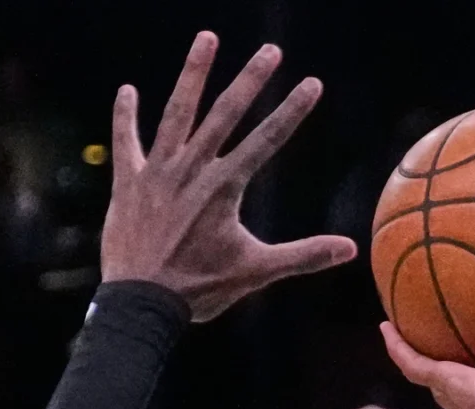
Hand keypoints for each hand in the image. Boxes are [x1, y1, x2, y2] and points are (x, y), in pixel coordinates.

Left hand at [101, 33, 353, 320]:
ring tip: (208, 38)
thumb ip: (303, 256)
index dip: (292, 110)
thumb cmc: (199, 290)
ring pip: (178, 112)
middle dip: (251, 80)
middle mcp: (191, 170)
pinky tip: (126, 90)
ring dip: (193, 74)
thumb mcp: (256, 272)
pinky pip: (125, 141)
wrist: (141, 304)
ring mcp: (157, 172)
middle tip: (271, 50)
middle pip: (225, 114)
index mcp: (224, 188)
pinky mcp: (128, 182)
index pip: (266, 140)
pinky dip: (125, 116)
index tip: (311, 82)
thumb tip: (350, 249)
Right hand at [380, 322, 474, 408]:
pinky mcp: (439, 381)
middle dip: (452, 339)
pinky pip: (411, 360)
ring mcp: (455, 385)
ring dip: (414, 341)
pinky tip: (384, 324)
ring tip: (400, 314)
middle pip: (461, 361)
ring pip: (428, 361)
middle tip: (446, 310)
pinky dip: (397, 344)